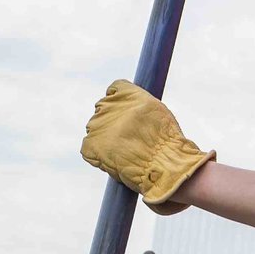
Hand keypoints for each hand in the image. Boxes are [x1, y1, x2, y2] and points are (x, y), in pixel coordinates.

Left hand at [83, 81, 213, 207]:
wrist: (164, 163)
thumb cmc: (166, 141)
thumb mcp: (158, 111)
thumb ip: (139, 105)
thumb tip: (130, 111)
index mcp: (127, 93)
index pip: (114, 90)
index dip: (120, 106)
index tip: (128, 118)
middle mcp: (109, 105)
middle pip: (103, 110)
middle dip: (112, 123)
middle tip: (129, 140)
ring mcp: (98, 124)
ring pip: (95, 129)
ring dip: (105, 139)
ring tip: (125, 153)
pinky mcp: (91, 144)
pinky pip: (88, 148)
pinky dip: (98, 156)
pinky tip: (115, 160)